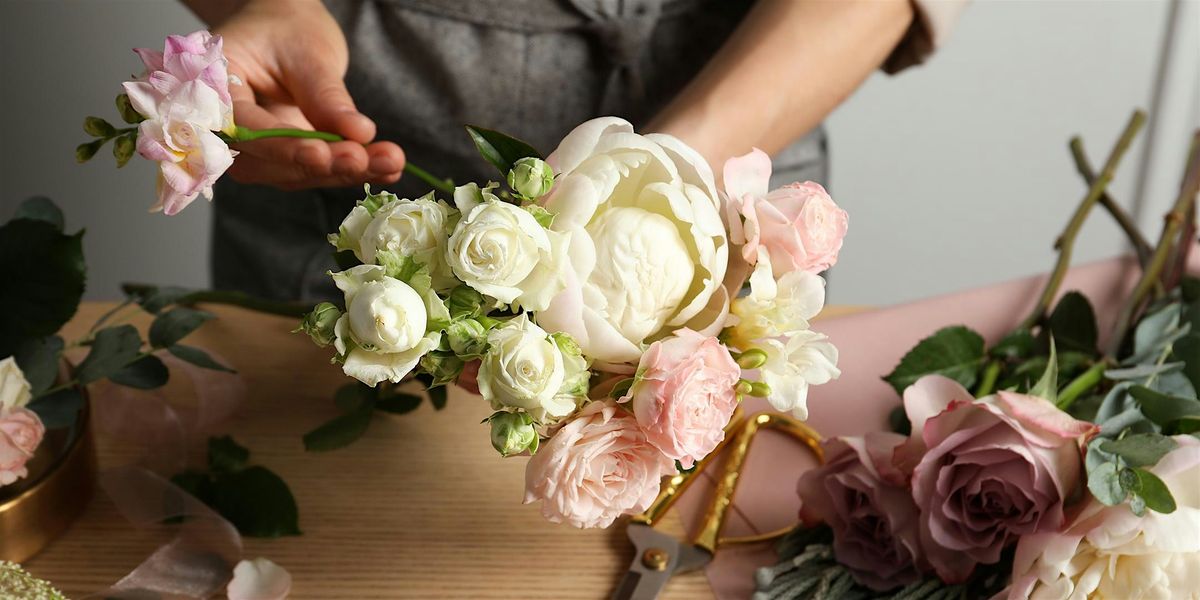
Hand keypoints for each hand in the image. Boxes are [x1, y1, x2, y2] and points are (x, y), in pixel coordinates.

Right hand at [214, 0, 404, 189]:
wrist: (287, 32)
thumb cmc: (287, 31)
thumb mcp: (308, 53)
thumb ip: (326, 96)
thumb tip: (359, 134)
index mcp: (215, 87)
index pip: (244, 128)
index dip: (283, 147)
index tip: (322, 154)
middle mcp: (226, 127)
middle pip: (266, 163)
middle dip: (319, 166)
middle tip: (365, 159)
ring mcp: (254, 148)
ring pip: (292, 175)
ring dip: (342, 174)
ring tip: (388, 163)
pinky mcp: (282, 160)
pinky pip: (312, 172)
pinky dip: (350, 172)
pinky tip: (386, 169)